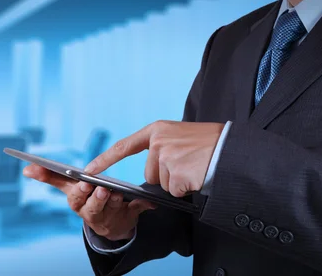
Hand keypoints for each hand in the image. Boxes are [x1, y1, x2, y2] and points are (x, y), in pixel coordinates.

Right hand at [23, 164, 155, 240]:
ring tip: (119, 193)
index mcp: (76, 201)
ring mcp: (108, 217)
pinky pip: (134, 212)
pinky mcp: (126, 219)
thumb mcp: (69, 188)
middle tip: (102, 189)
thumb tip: (25, 168)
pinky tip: (149, 203)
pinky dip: (142, 207)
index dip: (78, 191)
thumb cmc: (87, 198)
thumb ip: (49, 177)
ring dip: (115, 201)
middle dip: (96, 197)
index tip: (82, 183)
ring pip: (111, 209)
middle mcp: (90, 211)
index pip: (73, 195)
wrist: (109, 224)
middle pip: (91, 205)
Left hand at [84, 120, 223, 196]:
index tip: (88, 170)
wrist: (233, 150)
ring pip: (162, 184)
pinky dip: (186, 188)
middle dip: (167, 175)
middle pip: (150, 174)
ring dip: (178, 182)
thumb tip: (152, 170)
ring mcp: (165, 157)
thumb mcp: (181, 136)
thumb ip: (163, 147)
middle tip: (188, 163)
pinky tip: (197, 175)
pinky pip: (174, 191)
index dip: (105, 159)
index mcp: (157, 130)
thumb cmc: (211, 144)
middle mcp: (158, 141)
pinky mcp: (175, 173)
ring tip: (195, 167)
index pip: (124, 146)